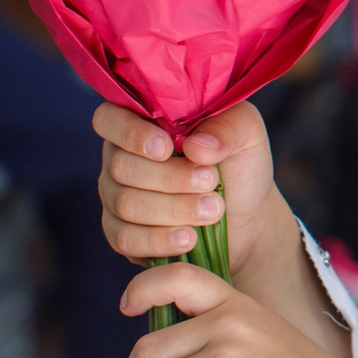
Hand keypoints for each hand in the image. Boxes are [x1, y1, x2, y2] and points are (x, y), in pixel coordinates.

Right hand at [95, 100, 301, 300]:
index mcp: (141, 122)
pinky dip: (159, 239)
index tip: (166, 148)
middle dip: (170, 177)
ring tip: (213, 210)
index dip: (130, 133)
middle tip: (211, 180)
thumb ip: (228, 127)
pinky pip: (124, 238)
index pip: (109, 118)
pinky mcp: (122, 233)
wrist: (248, 216)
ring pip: (125, 203)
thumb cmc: (240, 165)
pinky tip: (189, 238)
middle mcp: (120, 157)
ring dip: (173, 208)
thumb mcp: (247, 134)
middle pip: (121, 166)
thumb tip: (195, 146)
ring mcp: (116, 196)